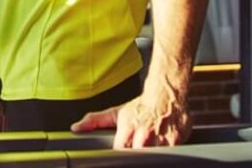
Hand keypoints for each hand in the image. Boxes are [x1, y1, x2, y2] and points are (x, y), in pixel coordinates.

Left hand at [70, 91, 190, 147]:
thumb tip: (76, 128)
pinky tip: (161, 149)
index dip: (119, 157)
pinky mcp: (176, 142)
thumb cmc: (140, 107)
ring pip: (153, 157)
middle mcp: (143, 135)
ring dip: (150, 154)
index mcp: (126, 129)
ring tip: (148, 148)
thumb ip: (94, 121)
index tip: (119, 157)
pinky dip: (165, 154)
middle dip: (136, 156)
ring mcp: (160, 139)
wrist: (166, 94)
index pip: (119, 152)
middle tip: (136, 150)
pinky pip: (170, 155)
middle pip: (137, 156)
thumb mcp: (116, 113)